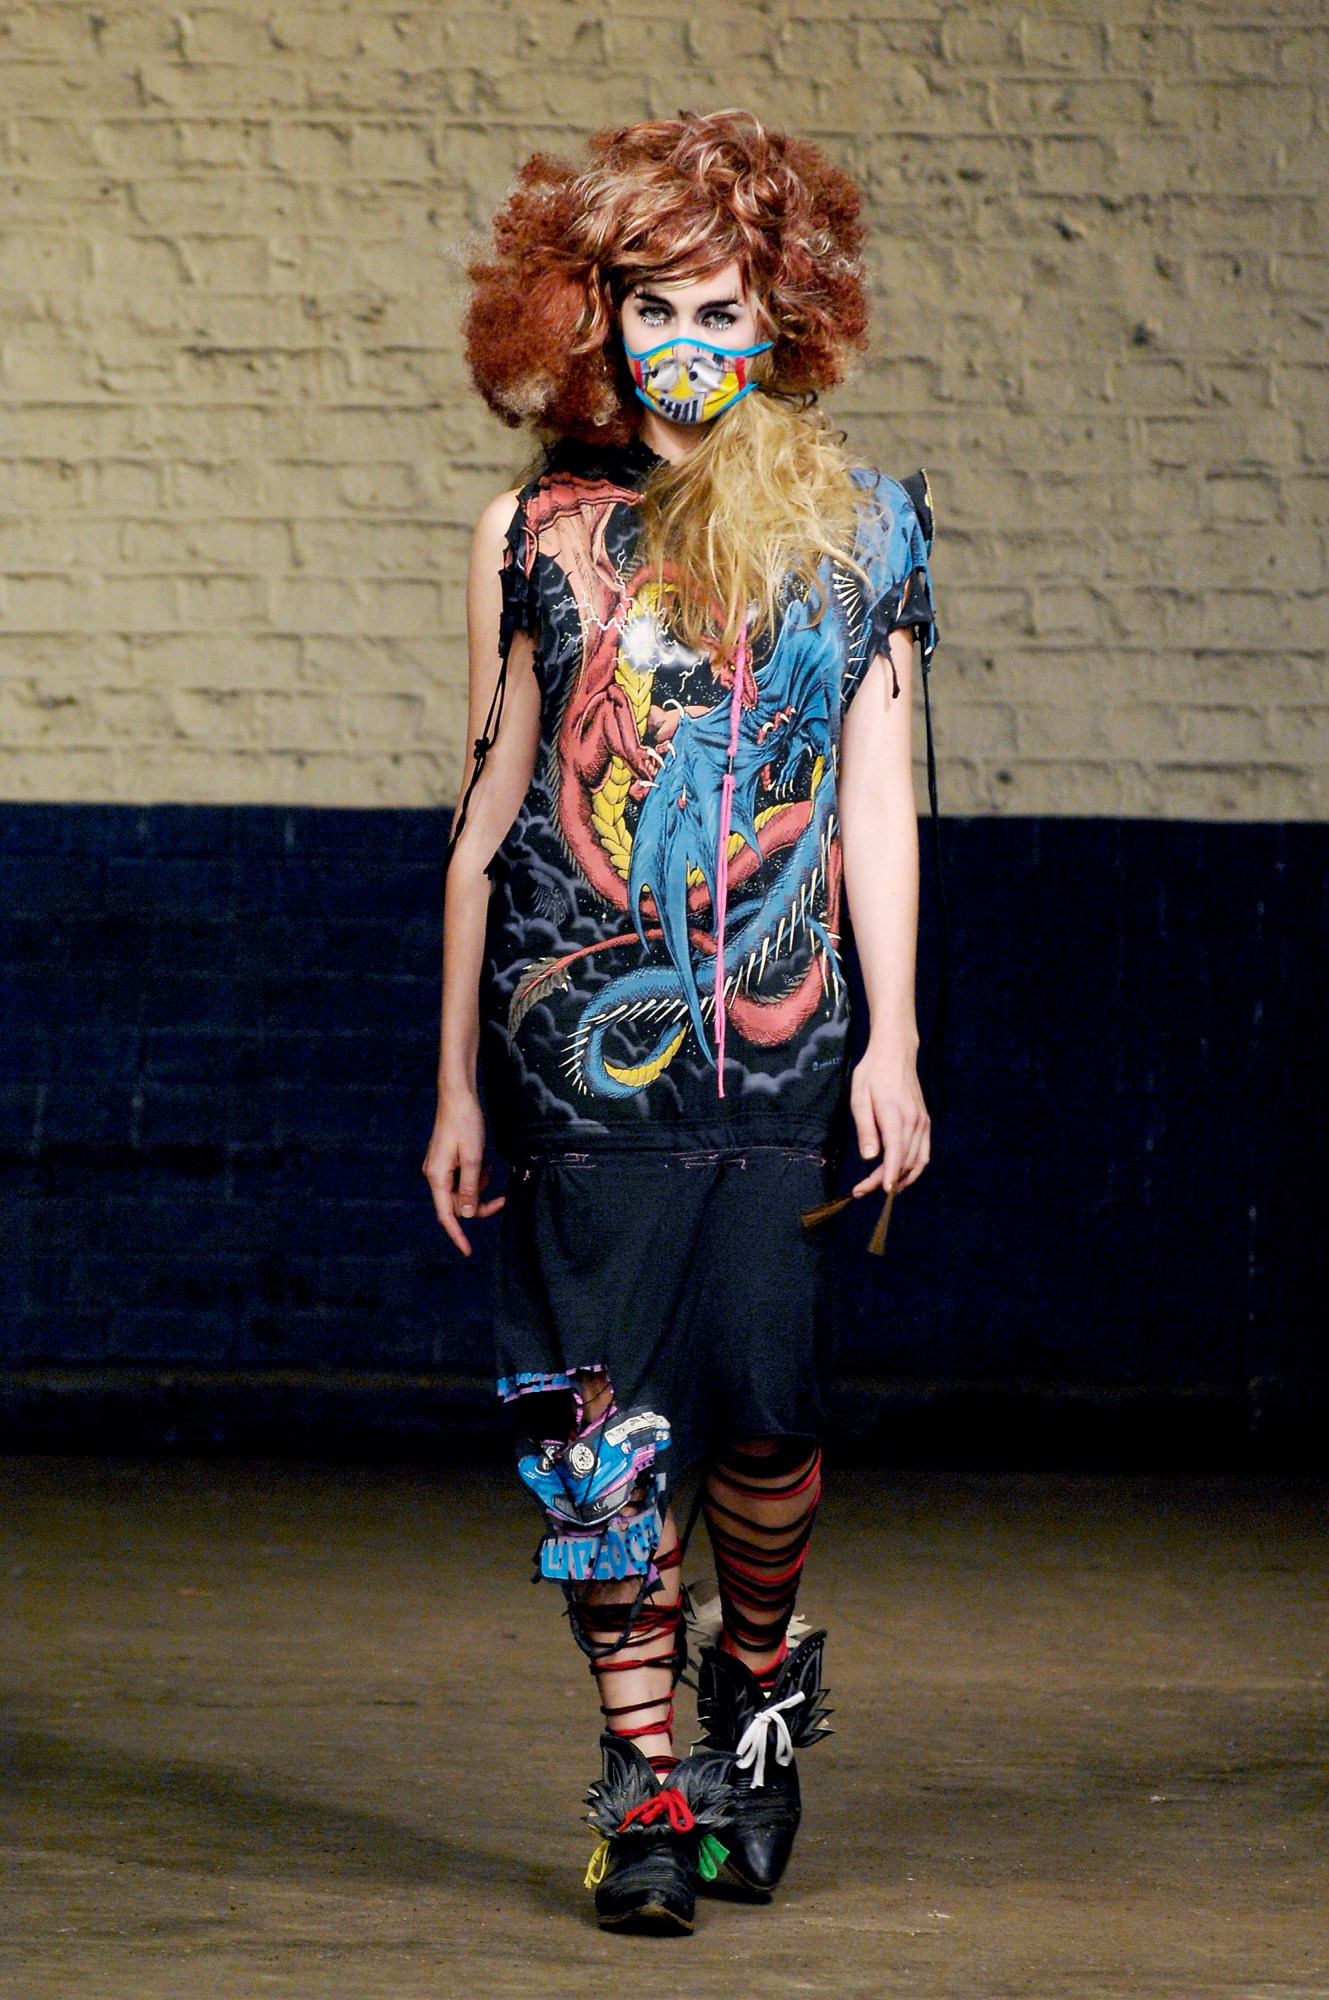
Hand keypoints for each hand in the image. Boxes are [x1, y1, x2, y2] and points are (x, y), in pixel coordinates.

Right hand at [422, 1087, 504, 1255]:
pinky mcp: (446, 1160)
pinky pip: (463, 1177)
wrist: (457, 1096)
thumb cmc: (465, 1124)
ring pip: (463, 1190)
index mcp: (437, 1177)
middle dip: (479, 1201)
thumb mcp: (473, 1158)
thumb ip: (470, 1188)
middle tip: (501, 1197)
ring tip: (486, 1164)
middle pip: (458, 1204)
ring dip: (479, 1184)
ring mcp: (440, 1168)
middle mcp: (435, 1175)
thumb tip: (466, 1214)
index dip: (457, 1235)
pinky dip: (475, 1173)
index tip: (468, 1251)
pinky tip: (481, 1158)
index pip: (447, 1215)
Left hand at [848, 1037, 930, 1197]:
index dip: (889, 1175)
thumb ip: (865, 1128)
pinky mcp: (925, 1122)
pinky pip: (924, 1153)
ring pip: (917, 1161)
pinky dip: (914, 1169)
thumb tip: (870, 1157)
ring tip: (880, 1188)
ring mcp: (923, 1123)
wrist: (896, 1053)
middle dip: (884, 1180)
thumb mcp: (859, 1097)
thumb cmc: (872, 1073)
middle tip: (861, 1190)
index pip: (895, 1153)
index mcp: (895, 1115)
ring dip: (901, 1179)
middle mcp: (914, 1122)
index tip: (882, 1191)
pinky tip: (900, 1177)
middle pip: (903, 1161)